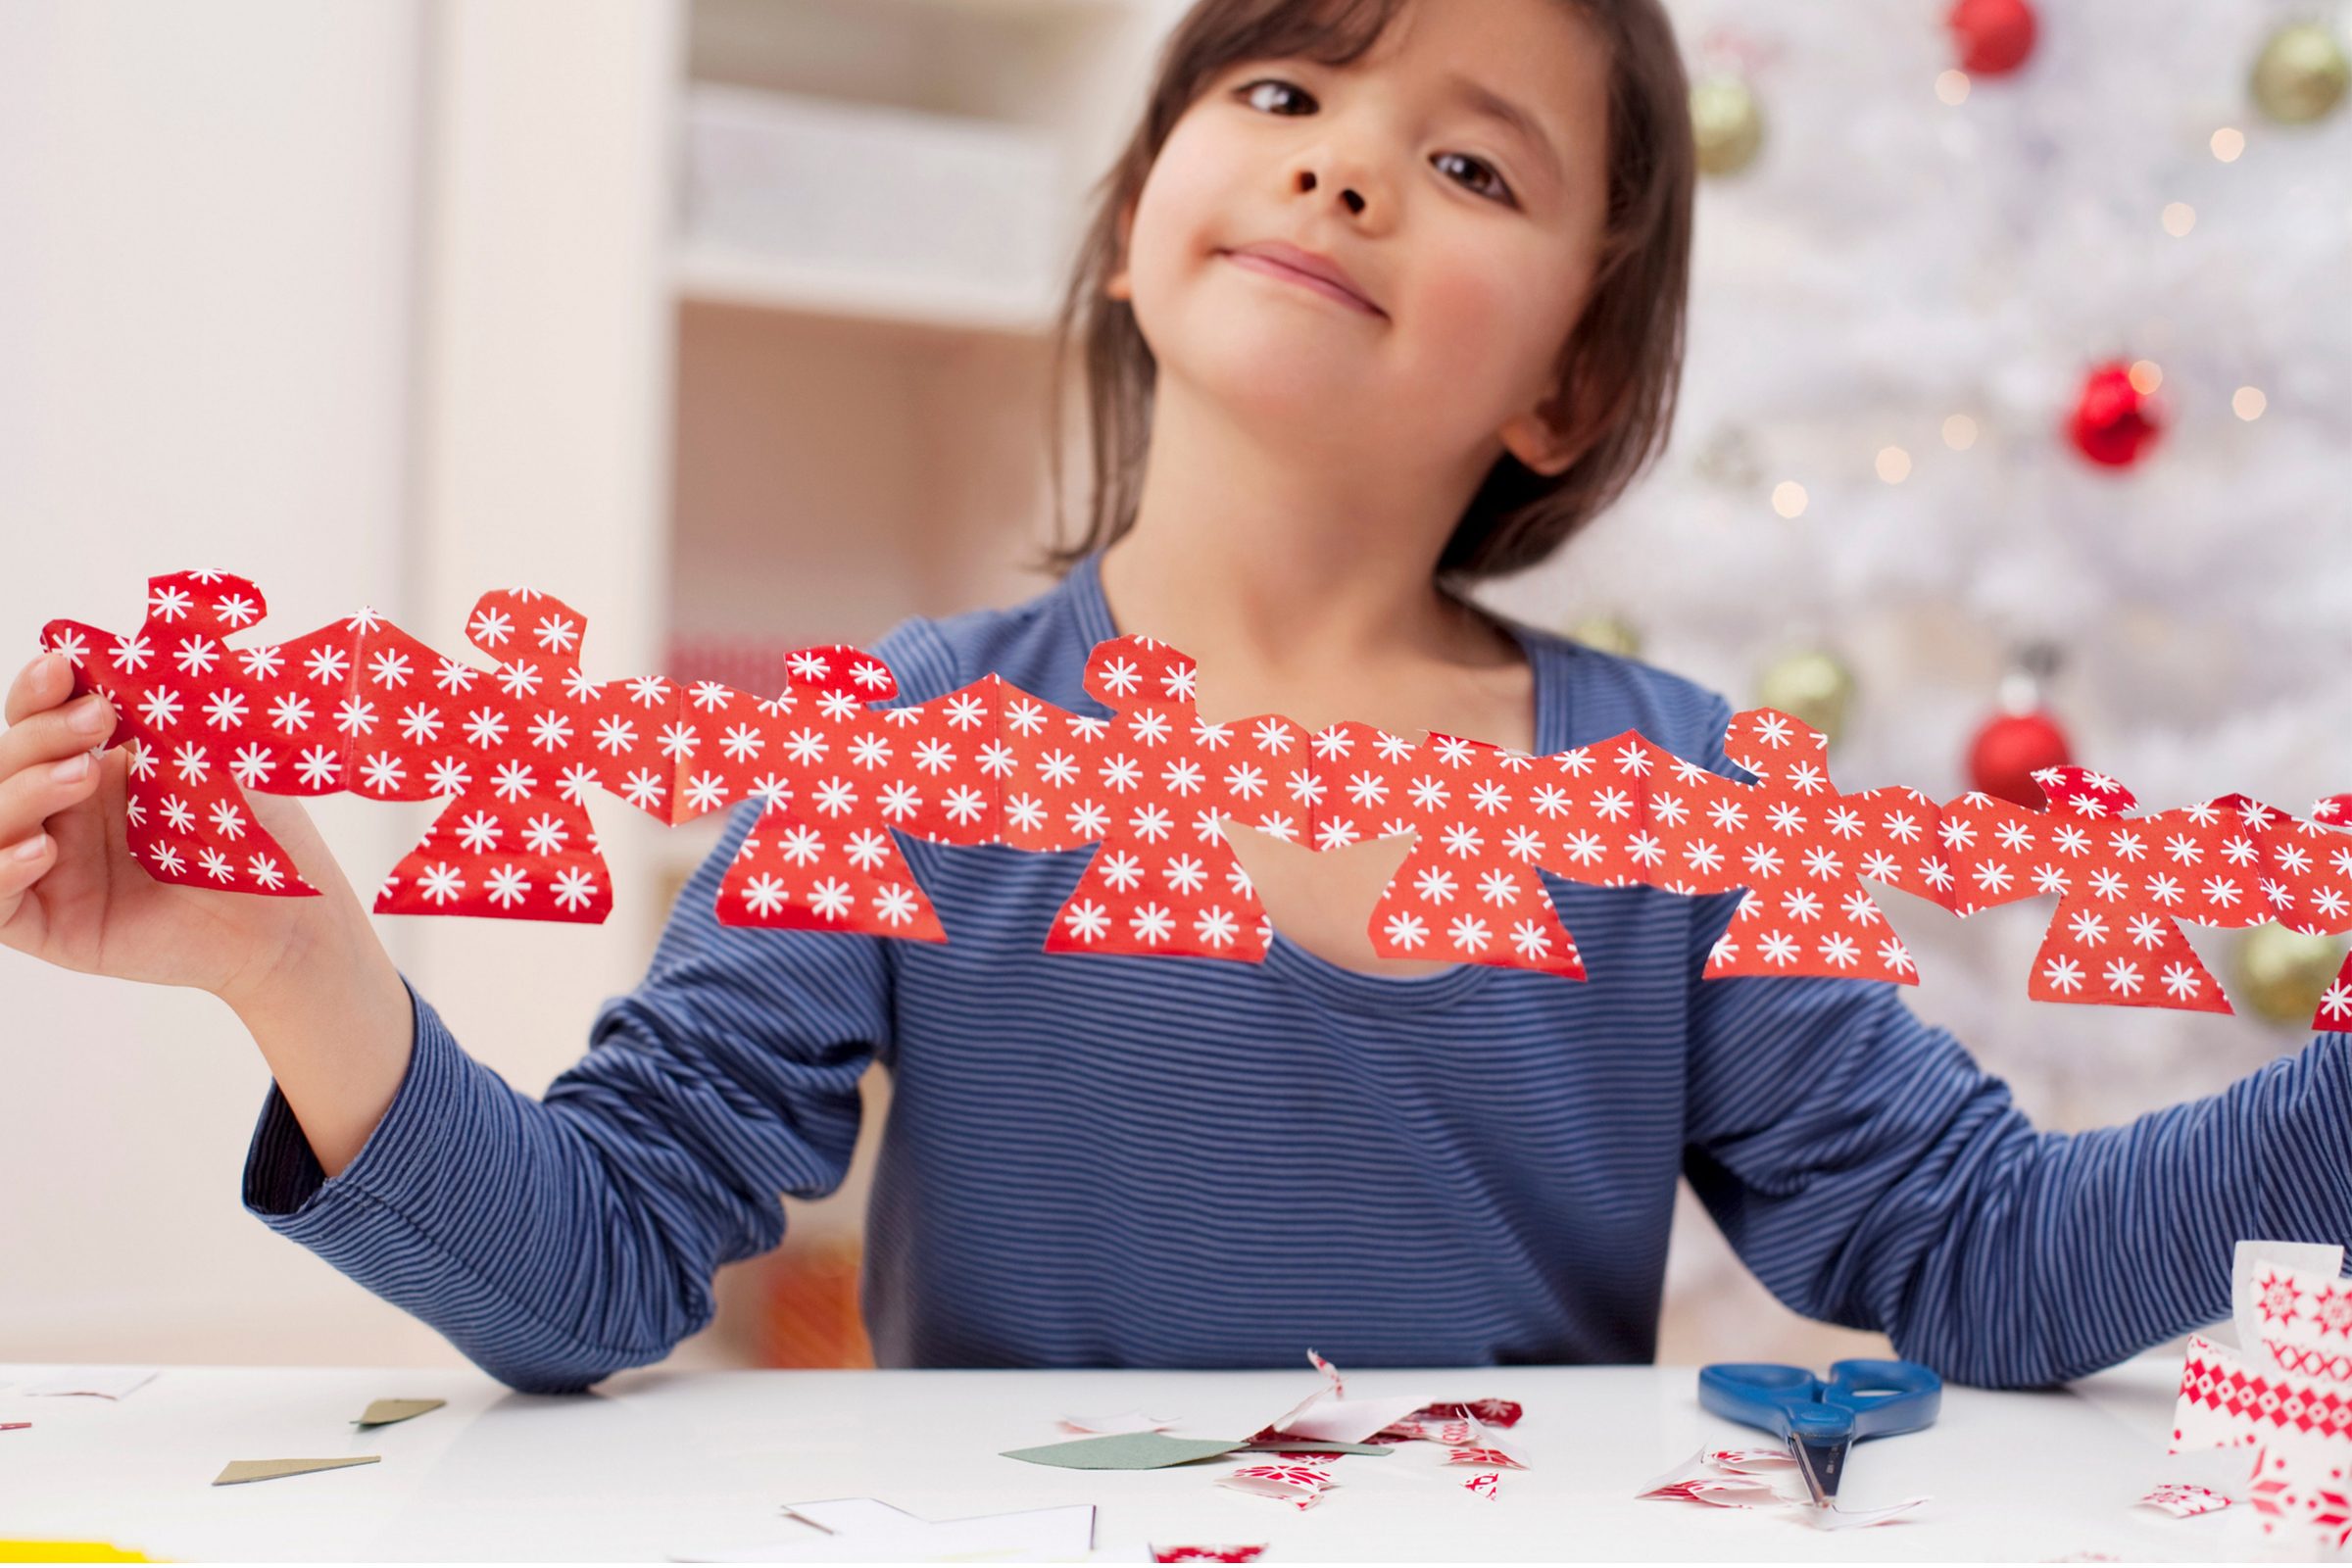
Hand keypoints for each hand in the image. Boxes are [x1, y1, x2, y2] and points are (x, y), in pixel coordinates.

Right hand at [0, 650, 369, 1004]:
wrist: (292, 916)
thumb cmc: (258, 837)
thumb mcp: (216, 759)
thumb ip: (171, 708)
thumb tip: (139, 643)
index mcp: (89, 764)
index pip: (34, 719)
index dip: (38, 692)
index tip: (63, 666)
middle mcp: (60, 814)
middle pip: (5, 762)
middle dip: (41, 734)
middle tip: (98, 719)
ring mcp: (50, 870)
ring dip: (22, 792)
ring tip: (82, 776)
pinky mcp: (51, 927)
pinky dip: (2, 868)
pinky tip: (42, 850)